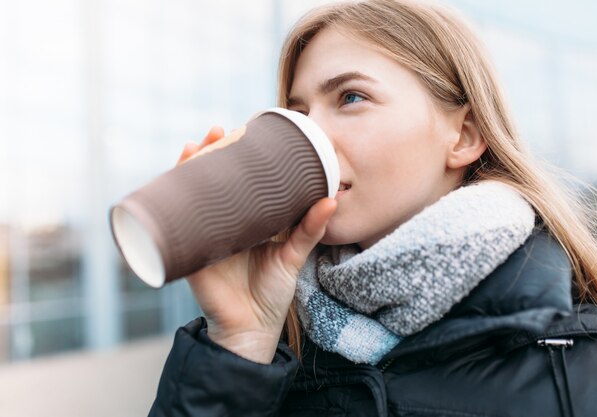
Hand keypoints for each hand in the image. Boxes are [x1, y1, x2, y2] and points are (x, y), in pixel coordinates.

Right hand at [177, 126, 336, 363]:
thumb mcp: (292, 256)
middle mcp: (221, 224)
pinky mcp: (189, 251)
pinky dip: (169, 198)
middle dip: (209, 155)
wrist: (252, 329)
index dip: (236, 158)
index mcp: (244, 222)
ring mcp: (202, 235)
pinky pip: (175, 222)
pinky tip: (172, 178)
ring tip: (195, 145)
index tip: (243, 133)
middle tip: (218, 132)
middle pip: (209, 182)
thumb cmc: (271, 294)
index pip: (236, 182)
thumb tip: (331, 199)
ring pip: (189, 195)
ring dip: (187, 167)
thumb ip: (309, 230)